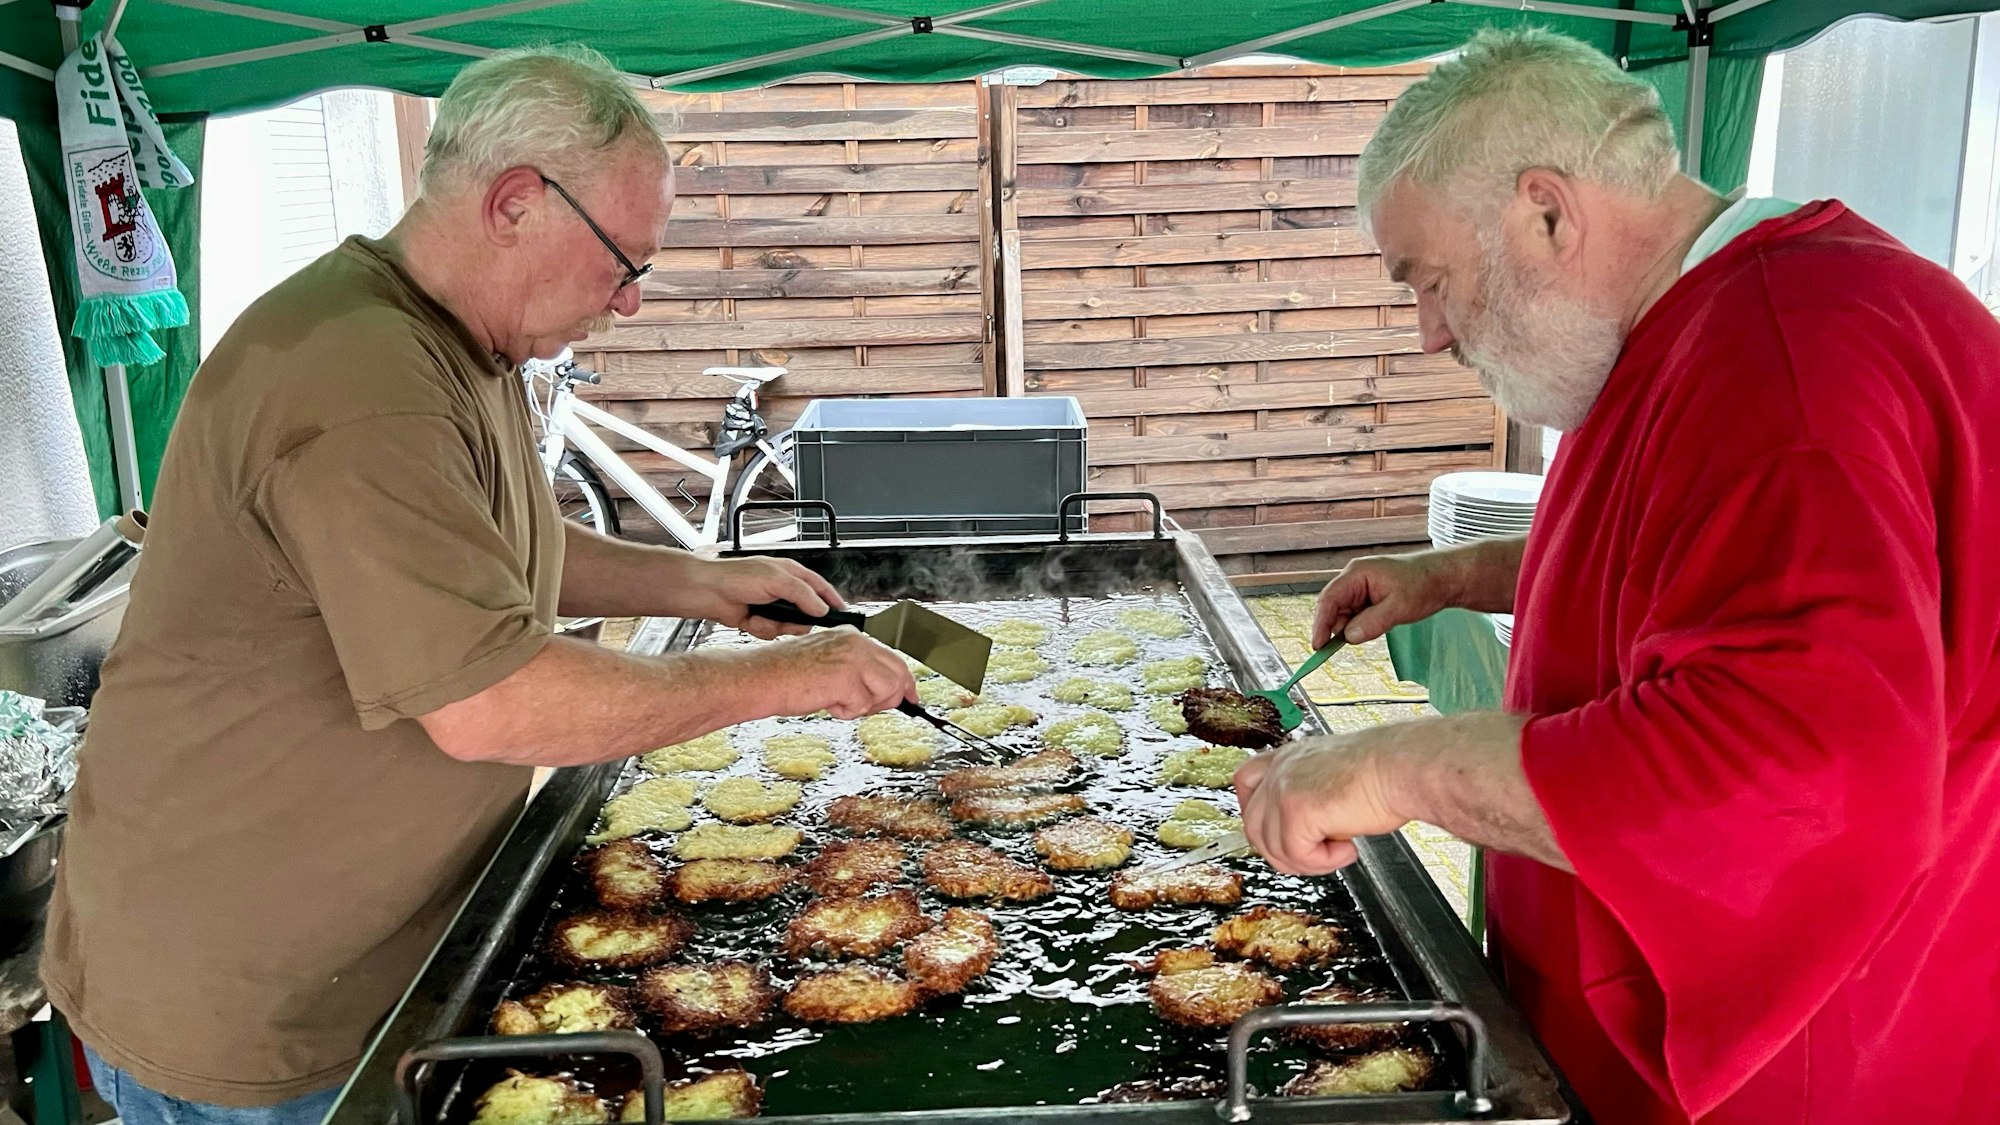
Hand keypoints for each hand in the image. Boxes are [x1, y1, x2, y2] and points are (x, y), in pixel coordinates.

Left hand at [690, 557, 845, 639]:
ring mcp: (772, 606)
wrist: (709, 592)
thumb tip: (822, 609)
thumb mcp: (777, 580)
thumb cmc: (737, 576)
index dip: (833, 601)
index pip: (821, 588)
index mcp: (792, 574)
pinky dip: (761, 629)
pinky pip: (772, 632)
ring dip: (775, 626)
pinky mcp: (760, 620)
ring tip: (761, 618)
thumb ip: (803, 595)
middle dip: (797, 621)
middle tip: (790, 622)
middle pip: (806, 613)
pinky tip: (750, 621)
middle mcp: (784, 590)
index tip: (843, 615)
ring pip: (789, 626)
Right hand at [748, 627, 915, 719]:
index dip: (905, 683)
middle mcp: (857, 642)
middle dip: (889, 698)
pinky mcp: (848, 677)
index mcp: (852, 636)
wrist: (762, 678)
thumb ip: (857, 672)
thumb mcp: (830, 666)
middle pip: (899, 674)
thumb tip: (886, 691)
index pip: (893, 659)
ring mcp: (854, 657)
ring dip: (866, 706)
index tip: (910, 697)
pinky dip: (846, 712)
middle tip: (866, 707)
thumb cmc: (788, 675)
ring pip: (888, 691)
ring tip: (839, 701)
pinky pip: (864, 706)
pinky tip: (827, 703)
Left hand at [1234, 735, 1405, 875]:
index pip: (1245, 781)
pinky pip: (1296, 854)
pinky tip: (1347, 849)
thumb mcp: (1334, 779)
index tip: (1278, 832)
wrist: (1404, 767)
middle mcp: (1281, 769)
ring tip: (1338, 851)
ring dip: (1306, 860)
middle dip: (1283, 851)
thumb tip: (1304, 834)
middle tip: (1317, 854)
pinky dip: (1322, 862)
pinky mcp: (1296, 809)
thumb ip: (1310, 798)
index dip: (1254, 813)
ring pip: (1272, 847)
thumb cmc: (1386, 772)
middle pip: (1253, 825)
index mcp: (1289, 757)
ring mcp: (1283, 788)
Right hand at [1311, 553, 1454, 647]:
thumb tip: (1348, 637)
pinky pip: (1356, 614)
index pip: (1329, 599)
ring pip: (1344, 613)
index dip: (1320, 623)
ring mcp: (1361, 588)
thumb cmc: (1423, 585)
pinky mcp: (1368, 597)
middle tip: (1341, 647)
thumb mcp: (1399, 607)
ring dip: (1352, 627)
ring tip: (1380, 625)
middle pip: (1333, 607)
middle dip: (1335, 628)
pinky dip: (1361, 625)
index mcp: (1357, 574)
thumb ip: (1372, 623)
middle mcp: (1354, 579)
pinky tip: (1379, 624)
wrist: (1444, 578)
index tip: (1318, 645)